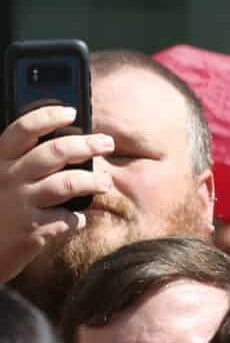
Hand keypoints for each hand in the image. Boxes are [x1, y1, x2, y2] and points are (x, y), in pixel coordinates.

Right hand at [0, 107, 112, 285]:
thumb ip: (21, 163)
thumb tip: (66, 144)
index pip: (22, 130)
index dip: (47, 117)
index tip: (71, 112)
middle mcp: (7, 179)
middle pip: (54, 152)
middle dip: (86, 145)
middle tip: (106, 143)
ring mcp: (19, 204)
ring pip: (67, 183)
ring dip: (92, 181)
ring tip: (105, 184)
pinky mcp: (30, 231)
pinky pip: (67, 218)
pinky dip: (77, 218)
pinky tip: (77, 219)